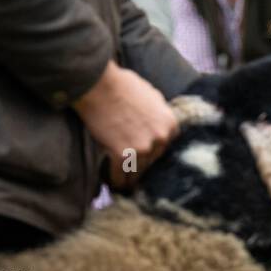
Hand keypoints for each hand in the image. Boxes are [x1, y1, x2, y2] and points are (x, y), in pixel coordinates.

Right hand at [72, 62, 177, 190]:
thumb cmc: (124, 85)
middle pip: (152, 160)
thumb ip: (160, 113)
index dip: (154, 151)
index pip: (166, 146)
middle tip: (134, 173)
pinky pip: (119, 175)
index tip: (146, 157)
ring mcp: (142, 148)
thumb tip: (160, 123)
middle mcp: (160, 138)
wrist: (99, 85)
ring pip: (138, 170)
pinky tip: (113, 186)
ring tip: (126, 185)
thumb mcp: (153, 96)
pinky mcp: (122, 154)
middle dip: (143, 165)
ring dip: (130, 178)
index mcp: (170, 124)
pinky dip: (115, 181)